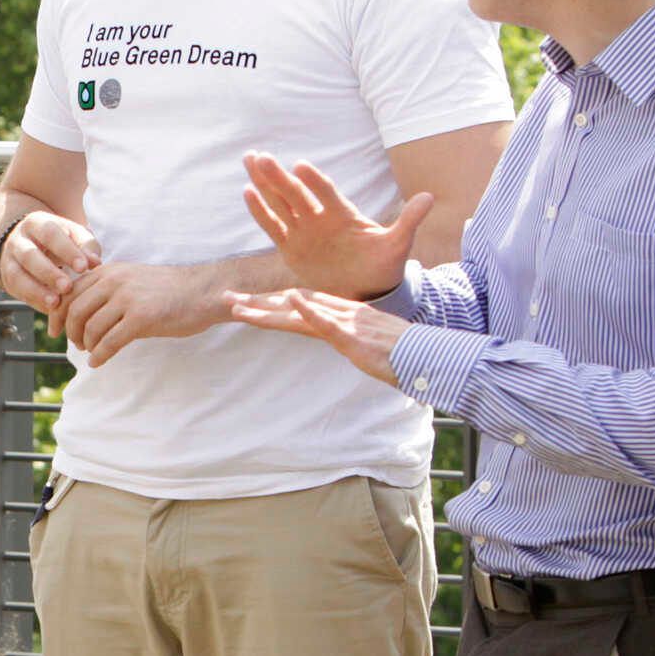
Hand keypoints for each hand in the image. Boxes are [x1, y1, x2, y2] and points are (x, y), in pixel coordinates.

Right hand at [0, 210, 102, 323]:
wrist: (30, 244)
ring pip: (17, 275)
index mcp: (37, 223)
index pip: (50, 234)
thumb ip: (86, 246)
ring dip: (36, 291)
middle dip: (48, 272)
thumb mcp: (74, 236)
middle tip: (67, 287)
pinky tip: (49, 309)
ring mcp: (9, 261)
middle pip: (29, 255)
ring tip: (55, 303)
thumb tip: (95, 263)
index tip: (83, 268)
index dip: (66, 251)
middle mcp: (19, 240)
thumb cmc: (60, 241)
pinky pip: (17, 292)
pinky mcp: (7, 280)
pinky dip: (34, 301)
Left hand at [60, 262, 216, 365]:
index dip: (57, 314)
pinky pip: (110, 341)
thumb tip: (78, 311)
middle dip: (70, 332)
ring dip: (86, 345)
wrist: (201, 292)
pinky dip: (100, 355)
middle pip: (75, 310)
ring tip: (90, 353)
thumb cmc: (167, 290)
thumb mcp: (131, 279)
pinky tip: (98, 362)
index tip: (54, 330)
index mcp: (108, 271)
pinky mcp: (141, 318)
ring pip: (91, 327)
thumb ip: (105, 289)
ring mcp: (127, 299)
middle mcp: (114, 281)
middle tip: (76, 344)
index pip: (70, 292)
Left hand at [225, 285, 410, 386]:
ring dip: (268, 308)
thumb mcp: (370, 345)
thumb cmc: (402, 354)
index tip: (249, 301)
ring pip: (300, 312)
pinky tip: (291, 301)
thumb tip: (345, 341)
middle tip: (227, 299)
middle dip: (259, 303)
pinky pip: (328, 322)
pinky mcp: (354, 336)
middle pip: (292, 305)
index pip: (301, 305)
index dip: (273, 302)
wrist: (427, 356)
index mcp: (343, 315)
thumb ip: (355, 339)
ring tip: (239, 305)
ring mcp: (346, 324)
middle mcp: (340, 314)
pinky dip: (309, 311)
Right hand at [241, 153, 433, 300]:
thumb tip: (429, 197)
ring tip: (250, 160)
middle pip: (296, 192)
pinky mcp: (291, 246)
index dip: (314, 181)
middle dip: (277, 175)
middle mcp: (320, 217)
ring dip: (264, 183)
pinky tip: (248, 192)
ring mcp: (304, 230)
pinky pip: (273, 227)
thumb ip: (409, 221)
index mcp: (343, 214)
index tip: (301, 166)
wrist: (368, 288)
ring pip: (280, 202)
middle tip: (260, 155)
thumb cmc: (383, 264)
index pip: (326, 193)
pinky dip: (261, 211)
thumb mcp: (398, 244)